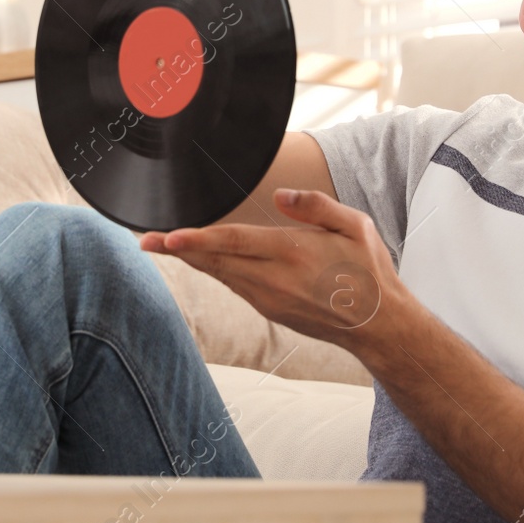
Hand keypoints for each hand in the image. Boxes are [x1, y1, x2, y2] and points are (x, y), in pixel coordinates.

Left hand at [141, 188, 410, 349]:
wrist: (379, 326)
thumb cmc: (368, 271)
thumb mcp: (355, 226)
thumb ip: (315, 205)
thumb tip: (280, 197)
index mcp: (293, 254)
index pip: (234, 243)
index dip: (198, 240)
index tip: (168, 237)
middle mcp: (275, 280)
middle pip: (216, 262)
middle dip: (178, 250)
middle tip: (145, 239)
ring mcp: (269, 299)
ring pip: (221, 275)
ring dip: (192, 260)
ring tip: (163, 244)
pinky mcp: (270, 310)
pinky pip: (235, 285)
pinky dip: (215, 271)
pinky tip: (202, 259)